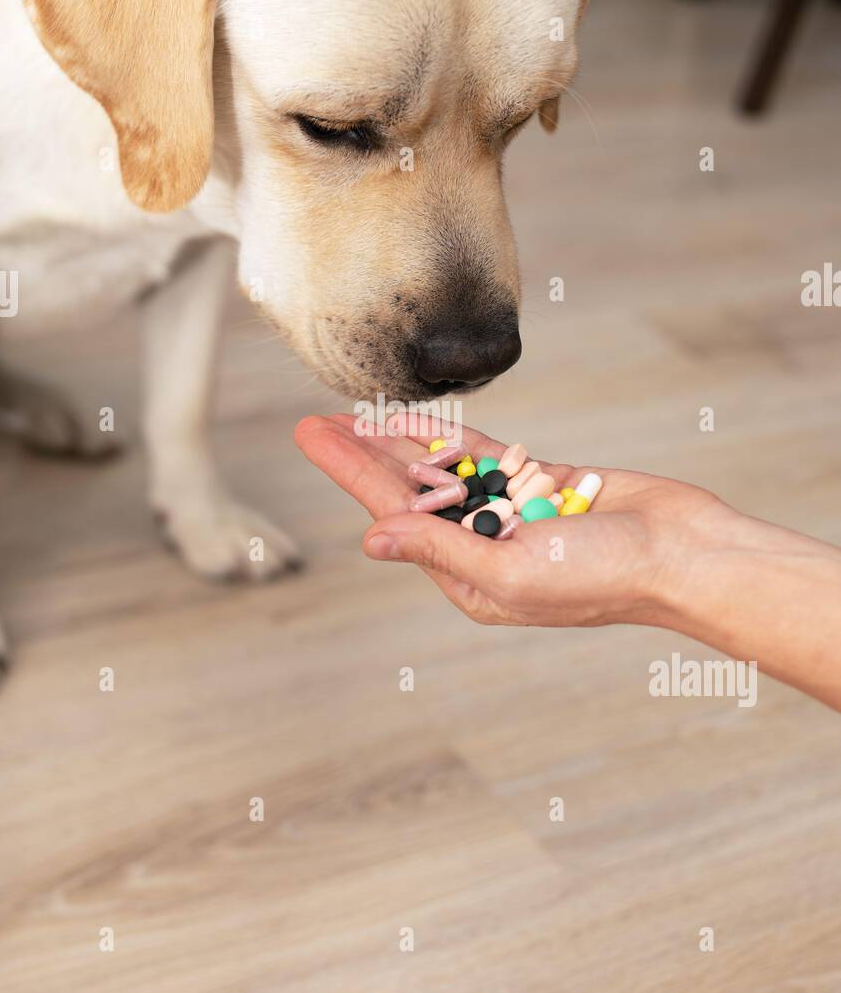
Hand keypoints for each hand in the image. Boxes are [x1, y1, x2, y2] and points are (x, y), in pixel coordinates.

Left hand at [294, 415, 729, 628]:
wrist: (682, 553)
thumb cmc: (604, 576)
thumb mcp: (513, 571)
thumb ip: (443, 549)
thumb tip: (373, 540)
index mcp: (468, 577)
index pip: (392, 516)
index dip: (349, 472)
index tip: (310, 436)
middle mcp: (481, 545)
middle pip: (406, 491)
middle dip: (358, 456)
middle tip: (312, 422)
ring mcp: (511, 511)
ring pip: (440, 469)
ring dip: (397, 442)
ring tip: (352, 415)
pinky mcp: (540, 482)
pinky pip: (483, 454)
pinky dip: (448, 436)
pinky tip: (411, 419)